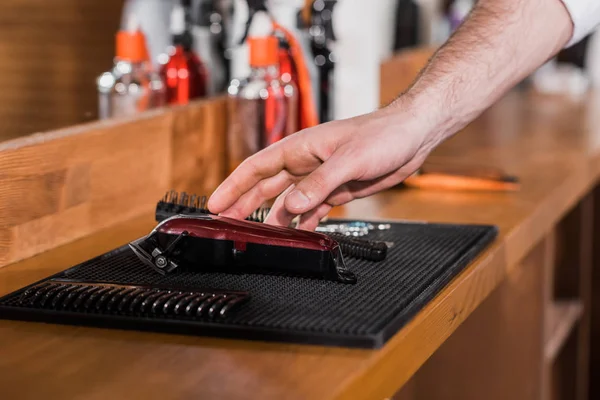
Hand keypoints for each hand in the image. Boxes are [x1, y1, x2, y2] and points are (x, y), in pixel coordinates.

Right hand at [208, 100, 442, 229]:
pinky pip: (311, 210)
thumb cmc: (382, 134)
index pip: (256, 167)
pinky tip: (296, 236)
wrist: (411, 136)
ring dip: (274, 219)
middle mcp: (305, 164)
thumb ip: (319, 184)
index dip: (233, 186)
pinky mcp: (336, 190)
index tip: (215, 204)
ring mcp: (319, 178)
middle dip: (244, 205)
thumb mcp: (349, 160)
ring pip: (287, 202)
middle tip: (226, 225)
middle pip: (266, 187)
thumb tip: (292, 207)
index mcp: (300, 149)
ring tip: (258, 237)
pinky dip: (302, 223)